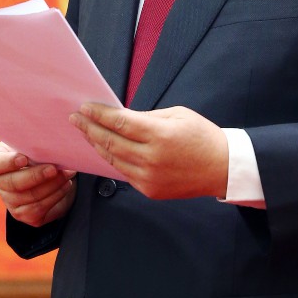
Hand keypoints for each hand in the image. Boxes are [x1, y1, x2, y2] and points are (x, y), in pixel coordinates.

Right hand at [0, 142, 76, 226]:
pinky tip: (65, 185)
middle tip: (54, 168)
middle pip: (12, 183)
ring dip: (52, 185)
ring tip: (67, 173)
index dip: (7, 162)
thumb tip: (51, 137)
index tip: (24, 158)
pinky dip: (56, 195)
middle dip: (36, 176)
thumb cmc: (41, 151)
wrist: (53, 172)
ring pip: (29, 197)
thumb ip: (36, 141)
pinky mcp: (24, 214)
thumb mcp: (36, 142)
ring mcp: (10, 200)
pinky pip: (38, 208)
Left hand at [69, 102, 228, 200]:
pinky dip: (113, 159)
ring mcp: (149, 178)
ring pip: (113, 159)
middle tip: (75, 118)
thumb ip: (146, 117)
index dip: (99, 115)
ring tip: (85, 132)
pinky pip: (124, 172)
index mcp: (159, 135)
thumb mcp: (177, 115)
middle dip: (89, 128)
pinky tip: (105, 149)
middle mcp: (151, 158)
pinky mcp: (149, 190)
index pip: (119, 123)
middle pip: (110, 141)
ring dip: (96, 144)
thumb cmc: (201, 136)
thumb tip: (120, 118)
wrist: (222, 168)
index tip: (85, 107)